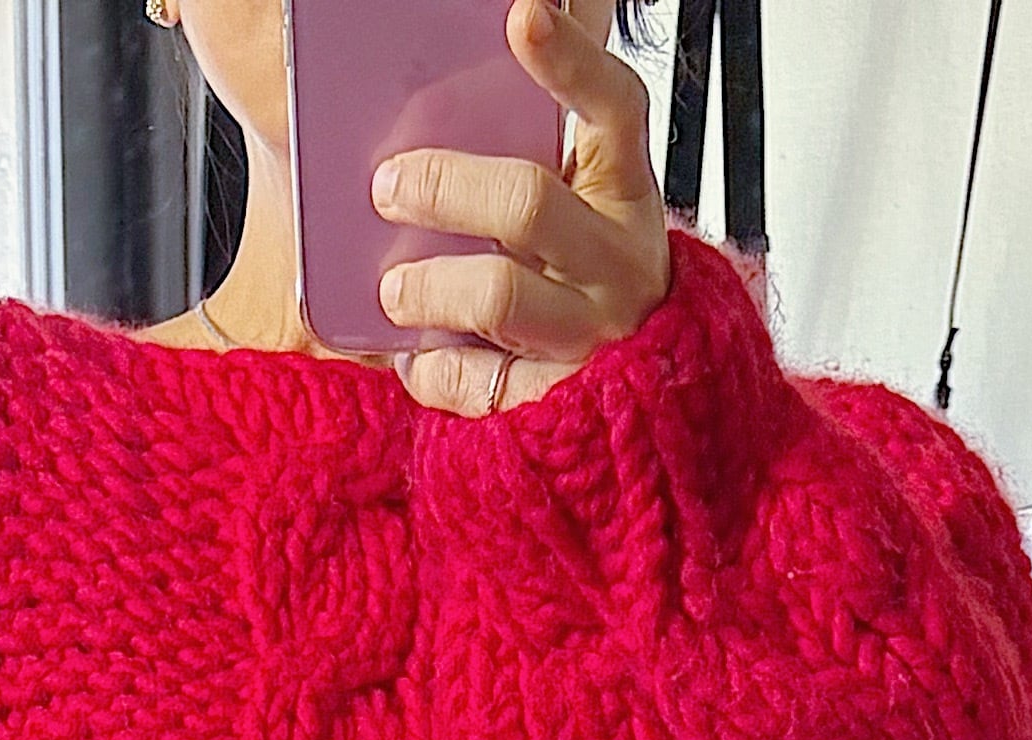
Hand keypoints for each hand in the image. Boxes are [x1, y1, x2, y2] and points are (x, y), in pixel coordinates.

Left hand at [374, 0, 670, 419]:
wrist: (643, 408)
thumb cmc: (583, 277)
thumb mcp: (580, 195)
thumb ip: (538, 136)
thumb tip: (503, 39)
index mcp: (622, 187)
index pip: (613, 107)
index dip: (571, 61)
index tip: (522, 17)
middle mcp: (619, 259)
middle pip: (526, 203)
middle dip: (444, 188)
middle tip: (388, 188)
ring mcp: (595, 335)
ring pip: (497, 296)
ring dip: (428, 288)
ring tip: (393, 292)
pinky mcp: (561, 401)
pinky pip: (480, 382)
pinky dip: (434, 368)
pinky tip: (420, 356)